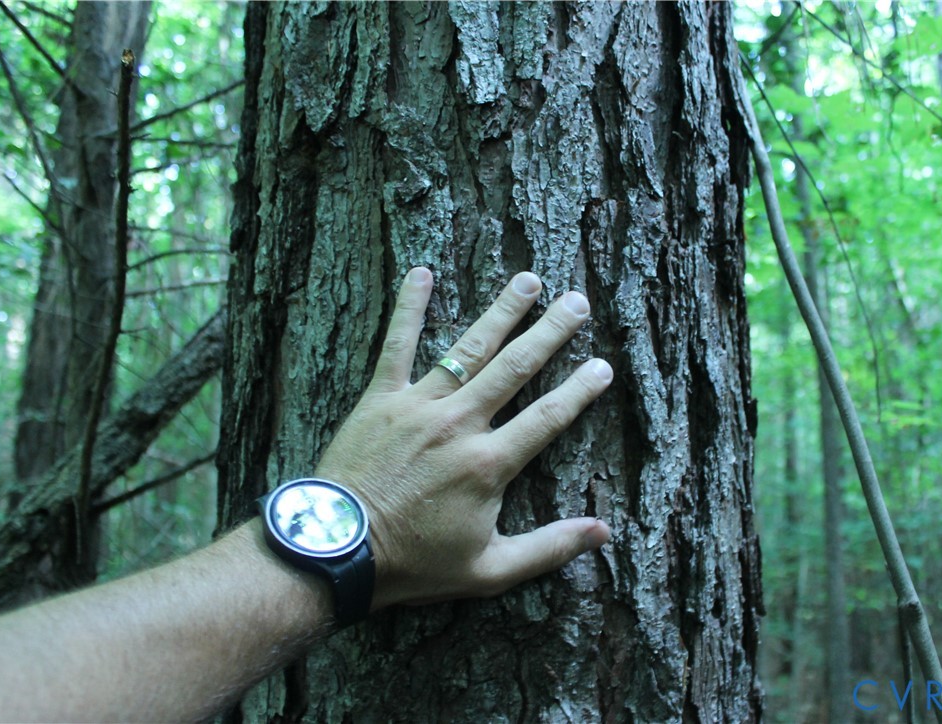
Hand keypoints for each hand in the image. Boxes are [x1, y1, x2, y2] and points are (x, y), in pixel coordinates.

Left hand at [314, 267, 611, 609]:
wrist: (337, 551)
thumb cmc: (414, 564)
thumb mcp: (490, 570)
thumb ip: (550, 548)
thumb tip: (604, 532)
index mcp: (489, 464)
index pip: (548, 416)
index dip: (580, 390)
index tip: (603, 365)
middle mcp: (460, 424)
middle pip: (516, 368)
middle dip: (550, 332)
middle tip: (577, 301)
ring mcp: (419, 405)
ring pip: (469, 348)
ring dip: (501, 311)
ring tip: (527, 280)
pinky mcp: (380, 398)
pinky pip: (397, 344)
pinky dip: (409, 308)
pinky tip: (422, 273)